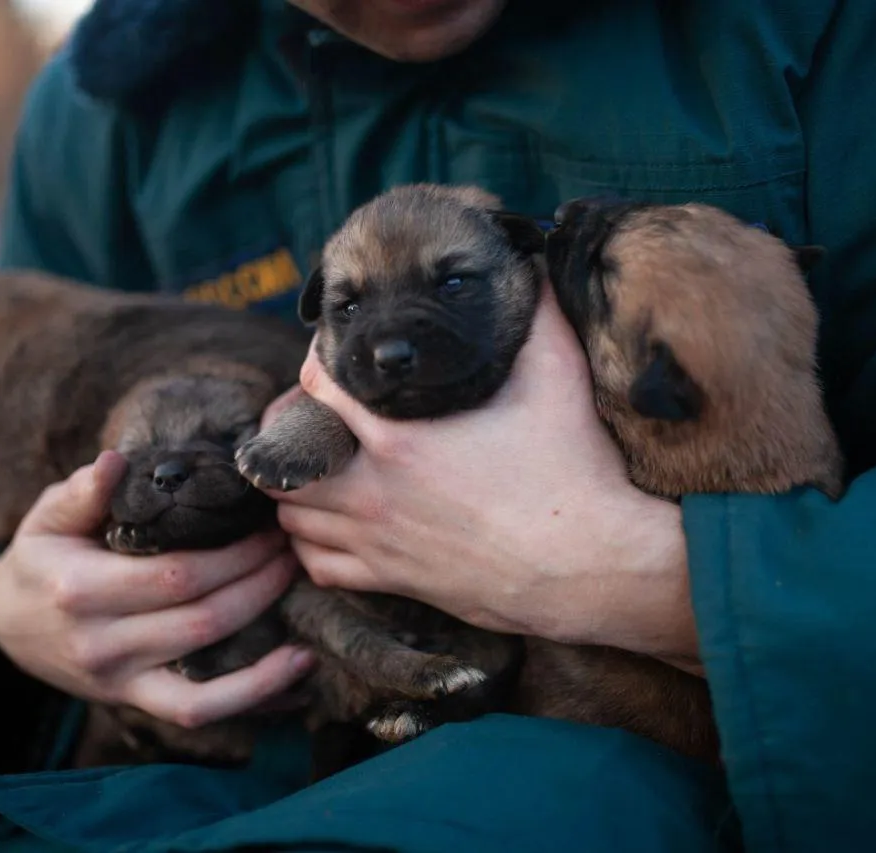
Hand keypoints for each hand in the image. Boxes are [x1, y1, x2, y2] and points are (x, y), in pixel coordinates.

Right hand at [0, 451, 316, 727]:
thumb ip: (82, 492)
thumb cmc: (41, 558)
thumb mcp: (46, 517)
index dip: (233, 554)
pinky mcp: (135, 701)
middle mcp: (102, 644)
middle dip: (259, 581)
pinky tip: (297, 666)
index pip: (175, 575)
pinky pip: (199, 711)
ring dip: (267, 632)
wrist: (6, 626)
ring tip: (298, 591)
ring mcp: (119, 681)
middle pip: (203, 619)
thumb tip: (113, 463)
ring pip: (209, 670)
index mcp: (81, 590)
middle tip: (291, 548)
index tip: (268, 524)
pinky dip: (254, 694)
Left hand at [265, 283, 701, 674]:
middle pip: (287, 459)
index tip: (340, 361)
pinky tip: (336, 527)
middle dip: (295, 434)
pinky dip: (314, 546)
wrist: (589, 566)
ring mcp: (380, 542)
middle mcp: (376, 492)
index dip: (320, 365)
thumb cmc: (573, 471)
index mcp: (400, 437)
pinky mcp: (394, 580)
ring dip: (299, 490)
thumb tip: (533, 259)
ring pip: (294, 517)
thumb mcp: (558, 376)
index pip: (316, 387)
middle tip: (319, 421)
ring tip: (323, 470)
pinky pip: (319, 567)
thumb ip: (539, 311)